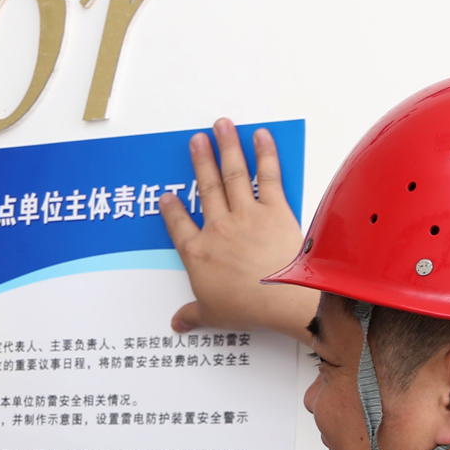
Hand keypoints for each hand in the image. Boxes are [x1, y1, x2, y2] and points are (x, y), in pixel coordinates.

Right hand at [157, 121, 314, 336]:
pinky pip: (268, 176)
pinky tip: (261, 137)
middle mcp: (218, 228)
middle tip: (196, 141)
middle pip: (206, 188)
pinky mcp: (275, 209)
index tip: (167, 196)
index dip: (171, 210)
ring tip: (222, 127)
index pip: (178, 226)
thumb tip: (179, 322)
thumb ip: (193, 314)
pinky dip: (265, 154)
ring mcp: (246, 215)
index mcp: (198, 254)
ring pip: (232, 174)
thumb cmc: (249, 306)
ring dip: (226, 147)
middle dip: (200, 161)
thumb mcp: (213, 315)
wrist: (283, 296)